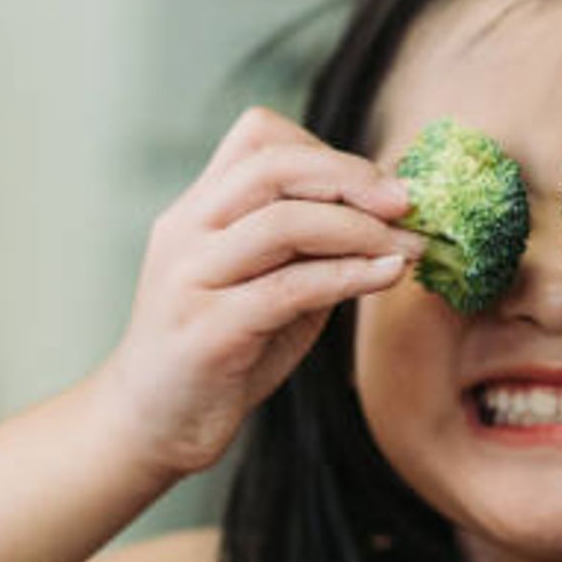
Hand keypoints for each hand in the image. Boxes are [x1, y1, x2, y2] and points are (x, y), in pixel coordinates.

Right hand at [98, 107, 425, 479]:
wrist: (151, 425)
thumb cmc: (219, 353)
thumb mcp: (264, 285)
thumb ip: (308, 247)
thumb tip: (391, 214)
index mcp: (196, 209)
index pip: (258, 136)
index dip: (326, 151)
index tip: (379, 185)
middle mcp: (185, 232)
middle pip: (273, 166)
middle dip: (352, 177)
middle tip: (407, 204)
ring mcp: (189, 278)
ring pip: (283, 222)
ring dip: (361, 230)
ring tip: (409, 248)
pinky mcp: (208, 331)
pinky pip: (290, 287)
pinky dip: (350, 275)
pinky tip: (387, 277)